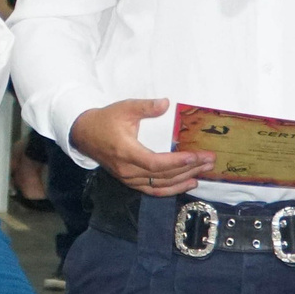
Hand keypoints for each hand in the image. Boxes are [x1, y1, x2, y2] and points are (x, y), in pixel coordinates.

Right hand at [70, 98, 210, 198]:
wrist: (85, 134)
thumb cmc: (106, 120)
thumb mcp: (124, 108)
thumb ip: (146, 107)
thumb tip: (165, 103)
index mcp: (126, 152)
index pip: (155, 163)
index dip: (177, 162)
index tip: (195, 156)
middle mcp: (128, 170)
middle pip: (163, 175)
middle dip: (189, 169)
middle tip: (209, 160)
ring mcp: (129, 178)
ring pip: (161, 186)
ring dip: (184, 180)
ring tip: (204, 172)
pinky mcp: (130, 181)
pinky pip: (154, 190)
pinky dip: (172, 189)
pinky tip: (188, 183)